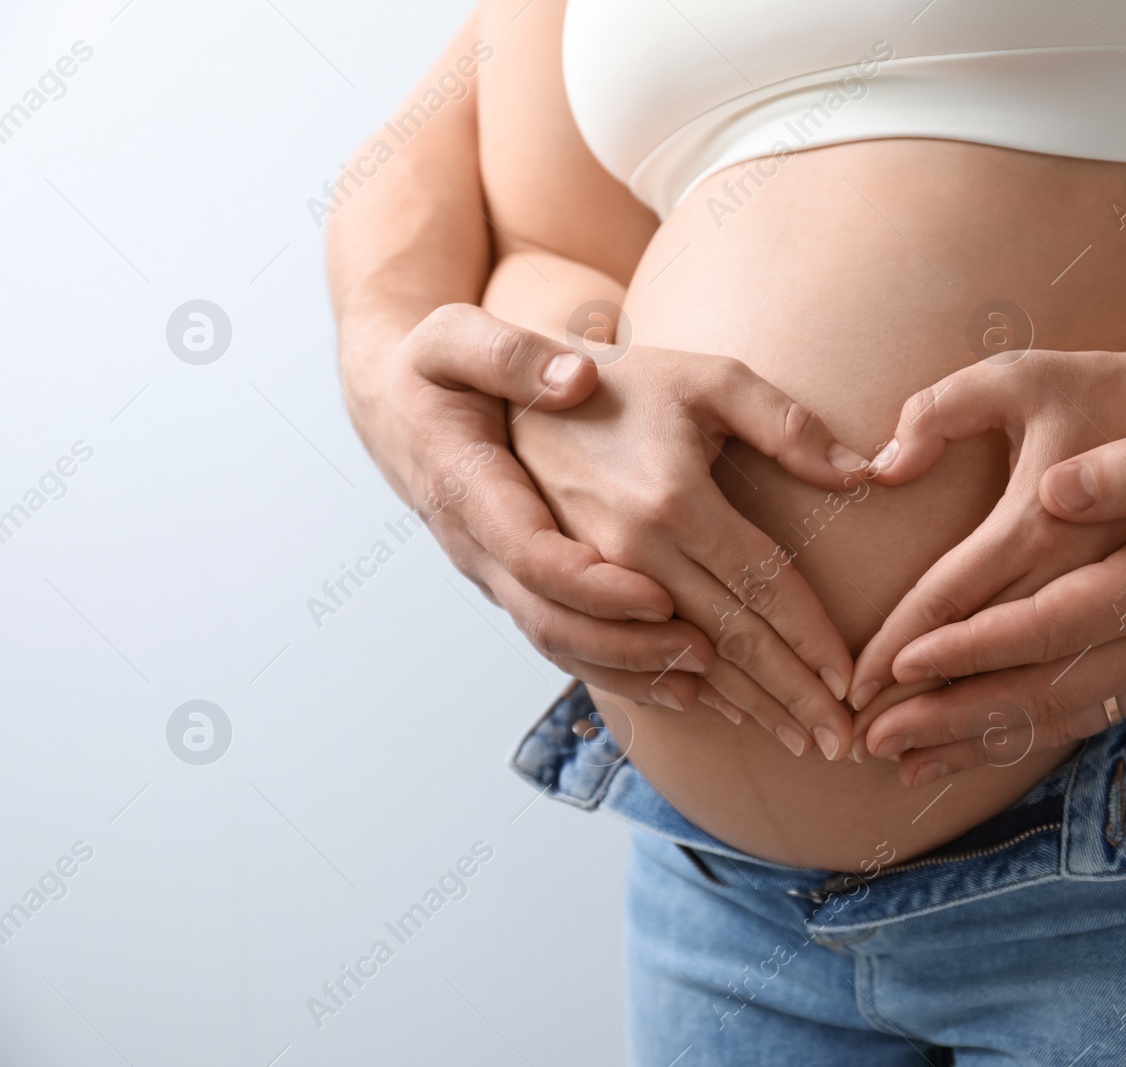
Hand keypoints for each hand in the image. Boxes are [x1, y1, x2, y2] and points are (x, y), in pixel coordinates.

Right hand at [341, 303, 731, 700]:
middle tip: (706, 651)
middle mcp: (480, 545)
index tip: (658, 596)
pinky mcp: (517, 586)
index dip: (593, 585)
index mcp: (470, 486)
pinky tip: (680, 682)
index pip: (530, 554)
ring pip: (557, 644)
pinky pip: (564, 645)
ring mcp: (497, 574)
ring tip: (705, 676)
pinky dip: (619, 670)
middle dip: (628, 646)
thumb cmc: (438, 368)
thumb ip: (510, 353)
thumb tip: (576, 377)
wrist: (395, 407)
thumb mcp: (457, 337)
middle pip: (548, 620)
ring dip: (631, 668)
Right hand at [508, 340, 870, 760]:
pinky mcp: (566, 596)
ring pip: (682, 662)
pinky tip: (722, 713)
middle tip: (840, 744)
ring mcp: (593, 581)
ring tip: (797, 742)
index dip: (813, 639)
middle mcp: (632, 551)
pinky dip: (676, 692)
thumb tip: (865, 472)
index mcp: (675, 500)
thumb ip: (789, 423)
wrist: (516, 398)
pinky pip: (623, 663)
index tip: (853, 683)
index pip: (764, 587)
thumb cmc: (631, 383)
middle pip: (731, 640)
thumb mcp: (711, 380)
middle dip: (792, 696)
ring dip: (744, 707)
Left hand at [846, 349, 1125, 731]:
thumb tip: (1055, 489)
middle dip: (949, 716)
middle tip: (867, 739)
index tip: (892, 666)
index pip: (1045, 621)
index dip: (966, 645)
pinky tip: (978, 749)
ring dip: (979, 742)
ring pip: (1063, 715)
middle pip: (1042, 688)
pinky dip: (1028, 736)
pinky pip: (1093, 715)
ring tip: (902, 764)